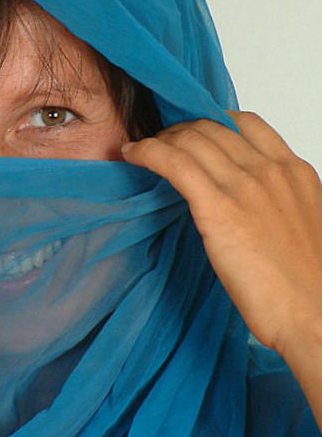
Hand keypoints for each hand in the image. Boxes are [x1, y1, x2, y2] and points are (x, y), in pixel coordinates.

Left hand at [121, 111, 321, 357]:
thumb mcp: (299, 223)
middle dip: (179, 130)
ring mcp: (244, 186)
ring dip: (160, 139)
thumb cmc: (307, 283)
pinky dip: (147, 152)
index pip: (246, 124)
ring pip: (190, 140)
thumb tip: (243, 200)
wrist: (315, 315)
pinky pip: (174, 163)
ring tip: (141, 149)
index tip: (191, 132)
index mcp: (294, 171)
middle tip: (159, 144)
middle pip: (212, 128)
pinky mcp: (217, 208)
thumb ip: (274, 201)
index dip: (212, 120)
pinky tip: (132, 153)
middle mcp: (269, 170)